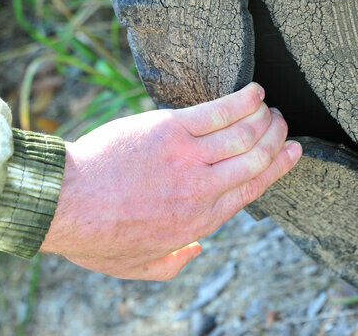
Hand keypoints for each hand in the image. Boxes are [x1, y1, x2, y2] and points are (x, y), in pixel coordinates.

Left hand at [39, 83, 301, 279]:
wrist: (65, 203)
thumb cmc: (96, 235)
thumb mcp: (136, 267)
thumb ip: (171, 264)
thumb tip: (196, 251)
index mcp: (200, 220)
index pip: (253, 188)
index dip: (279, 167)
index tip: (293, 151)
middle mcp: (204, 189)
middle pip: (256, 158)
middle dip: (276, 138)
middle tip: (282, 123)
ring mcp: (189, 158)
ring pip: (244, 134)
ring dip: (264, 117)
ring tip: (270, 106)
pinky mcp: (171, 130)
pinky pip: (218, 111)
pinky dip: (241, 100)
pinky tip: (253, 91)